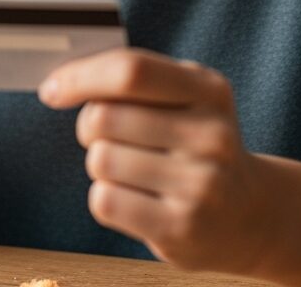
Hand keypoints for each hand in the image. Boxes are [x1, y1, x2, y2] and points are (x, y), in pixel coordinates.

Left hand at [38, 47, 272, 274]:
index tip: (53, 88)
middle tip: (107, 135)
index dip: (81, 76)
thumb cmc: (195, 143)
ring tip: (131, 169)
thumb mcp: (186, 98)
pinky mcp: (181, 229)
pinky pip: (105, 202)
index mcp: (210, 90)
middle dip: (89, 125)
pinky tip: (135, 198)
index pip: (130, 70)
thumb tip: (58, 82)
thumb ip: (135, 79)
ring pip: (100, 160)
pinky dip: (106, 197)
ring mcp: (201, 185)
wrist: (248, 215)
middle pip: (104, 117)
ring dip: (100, 164)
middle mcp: (212, 135)